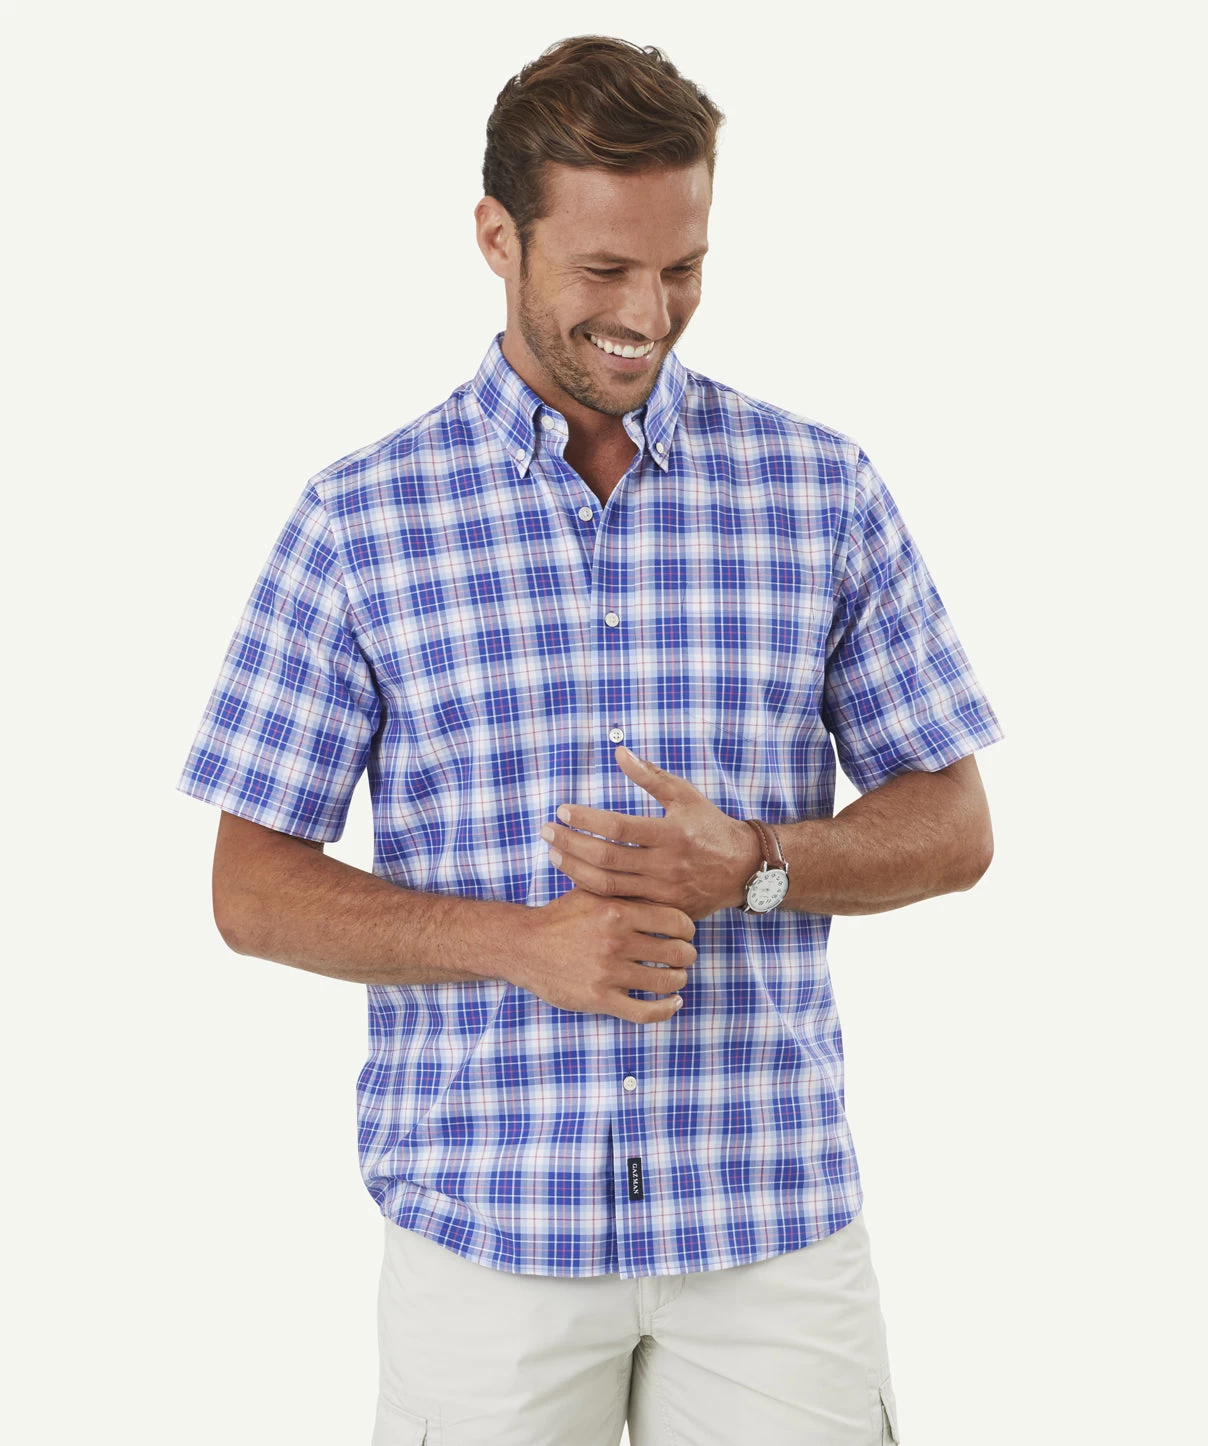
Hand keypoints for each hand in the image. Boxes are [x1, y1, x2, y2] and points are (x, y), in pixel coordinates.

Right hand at [522, 885, 696, 1023]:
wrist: (523, 945)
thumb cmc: (560, 917)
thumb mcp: (591, 892)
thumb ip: (624, 890)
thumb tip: (659, 884)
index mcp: (617, 911)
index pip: (675, 920)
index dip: (688, 929)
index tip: (685, 933)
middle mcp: (615, 941)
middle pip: (676, 952)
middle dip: (687, 955)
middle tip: (684, 956)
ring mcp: (608, 972)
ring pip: (665, 981)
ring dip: (678, 980)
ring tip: (676, 977)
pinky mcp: (599, 998)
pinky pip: (645, 1011)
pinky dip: (666, 1009)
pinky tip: (672, 1003)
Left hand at [541, 747, 762, 919]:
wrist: (742, 868)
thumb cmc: (708, 825)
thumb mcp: (684, 795)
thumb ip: (650, 776)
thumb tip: (619, 752)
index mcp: (670, 834)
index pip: (618, 827)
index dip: (586, 820)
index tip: (561, 811)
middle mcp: (666, 865)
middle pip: (606, 859)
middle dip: (570, 844)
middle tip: (545, 831)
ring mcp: (663, 892)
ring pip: (608, 887)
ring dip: (574, 870)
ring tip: (553, 853)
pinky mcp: (662, 910)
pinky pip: (621, 904)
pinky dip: (594, 893)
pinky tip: (575, 877)